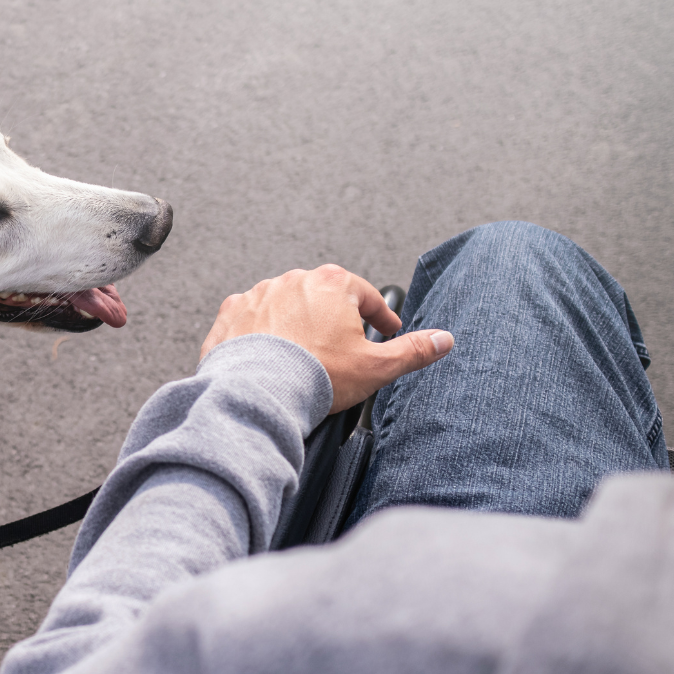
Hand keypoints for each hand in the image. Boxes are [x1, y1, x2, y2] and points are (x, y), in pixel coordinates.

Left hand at [200, 265, 453, 412]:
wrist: (257, 393)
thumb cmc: (315, 377)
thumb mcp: (376, 367)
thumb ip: (412, 350)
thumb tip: (442, 340)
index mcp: (331, 284)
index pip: (365, 295)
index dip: (380, 315)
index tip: (386, 327)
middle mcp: (292, 281)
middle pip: (323, 297)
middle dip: (335, 317)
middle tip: (344, 342)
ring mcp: (258, 295)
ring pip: (285, 306)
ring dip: (296, 323)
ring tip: (305, 352)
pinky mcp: (231, 315)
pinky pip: (251, 320)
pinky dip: (261, 333)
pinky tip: (269, 354)